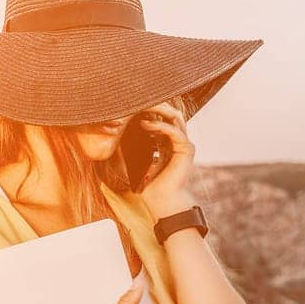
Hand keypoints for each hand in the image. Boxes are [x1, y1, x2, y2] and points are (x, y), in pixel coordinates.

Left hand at [135, 101, 198, 217]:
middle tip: (137, 100)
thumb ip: (133, 148)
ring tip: (142, 107)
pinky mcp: (186, 150)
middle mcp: (179, 141)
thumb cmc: (150, 187)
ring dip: (158, 111)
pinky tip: (146, 125)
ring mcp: (184, 144)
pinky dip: (160, 126)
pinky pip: (174, 132)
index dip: (149, 110)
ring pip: (175, 118)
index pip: (162, 118)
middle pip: (170, 114)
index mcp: (169, 143)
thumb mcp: (138, 162)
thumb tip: (118, 136)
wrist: (162, 203)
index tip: (132, 106)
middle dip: (155, 105)